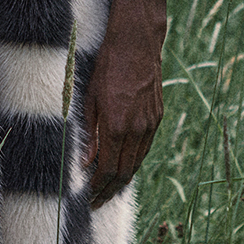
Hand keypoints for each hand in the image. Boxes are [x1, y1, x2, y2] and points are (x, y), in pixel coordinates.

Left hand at [82, 0, 166, 207]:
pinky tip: (124, 164)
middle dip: (110, 190)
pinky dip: (134, 160)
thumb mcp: (91, 98)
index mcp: (117, 126)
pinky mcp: (157, 116)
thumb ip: (91, 133)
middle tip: (98, 201)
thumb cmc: (107, 67)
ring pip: (137, 161)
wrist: (136, 43)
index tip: (89, 197)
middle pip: (125, 172)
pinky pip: (145, 147)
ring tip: (109, 188)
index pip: (108, 170)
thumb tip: (87, 161)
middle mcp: (137, 129)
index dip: (98, 187)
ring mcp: (150, 123)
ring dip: (123, 178)